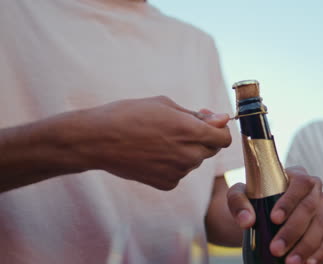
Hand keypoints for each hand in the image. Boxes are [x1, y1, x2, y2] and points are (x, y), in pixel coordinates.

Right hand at [82, 96, 231, 189]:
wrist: (97, 140)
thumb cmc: (130, 115)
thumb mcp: (165, 104)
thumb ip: (198, 115)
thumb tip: (222, 119)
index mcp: (191, 131)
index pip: (224, 138)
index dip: (219, 130)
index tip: (209, 124)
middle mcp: (188, 154)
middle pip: (211, 150)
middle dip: (202, 138)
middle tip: (179, 128)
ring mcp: (178, 172)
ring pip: (194, 161)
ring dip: (186, 151)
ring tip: (159, 140)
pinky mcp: (167, 183)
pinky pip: (180, 172)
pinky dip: (172, 164)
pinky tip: (152, 154)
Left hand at [227, 166, 322, 263]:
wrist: (264, 212)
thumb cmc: (253, 198)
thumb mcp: (240, 194)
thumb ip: (238, 202)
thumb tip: (246, 220)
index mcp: (298, 176)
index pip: (299, 184)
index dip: (289, 201)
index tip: (274, 219)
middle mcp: (315, 190)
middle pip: (310, 208)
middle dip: (293, 231)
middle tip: (275, 249)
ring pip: (320, 227)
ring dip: (306, 247)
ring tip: (290, 262)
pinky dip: (319, 254)